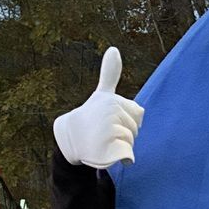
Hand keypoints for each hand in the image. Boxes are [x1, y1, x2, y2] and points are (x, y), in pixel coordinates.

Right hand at [53, 47, 143, 168]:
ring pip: (130, 142)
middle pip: (135, 129)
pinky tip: (108, 152)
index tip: (108, 118)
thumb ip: (110, 74)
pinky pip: (128, 155)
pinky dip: (124, 159)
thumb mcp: (102, 95)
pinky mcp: (107, 149)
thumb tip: (114, 48)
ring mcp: (108, 131)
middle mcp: (110, 113)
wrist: (70, 139)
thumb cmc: (90, 117)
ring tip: (102, 140)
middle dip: (124, 134)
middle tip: (104, 131)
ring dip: (119, 145)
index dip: (126, 120)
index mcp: (113, 101)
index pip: (138, 114)